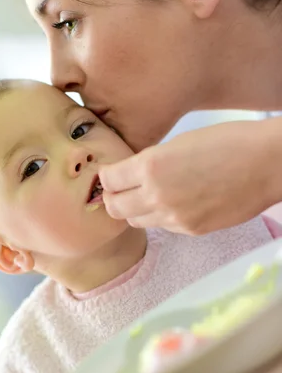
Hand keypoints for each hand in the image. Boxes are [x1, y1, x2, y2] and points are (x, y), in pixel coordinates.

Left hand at [99, 120, 279, 234]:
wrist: (268, 164)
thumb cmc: (229, 142)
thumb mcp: (179, 143)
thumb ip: (150, 162)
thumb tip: (132, 174)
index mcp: (151, 165)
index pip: (108, 180)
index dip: (107, 175)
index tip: (111, 172)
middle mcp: (157, 195)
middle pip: (114, 207)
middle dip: (112, 196)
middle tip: (120, 187)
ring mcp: (175, 217)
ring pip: (136, 221)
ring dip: (134, 209)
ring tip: (145, 195)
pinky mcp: (192, 230)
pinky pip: (162, 226)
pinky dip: (159, 216)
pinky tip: (173, 201)